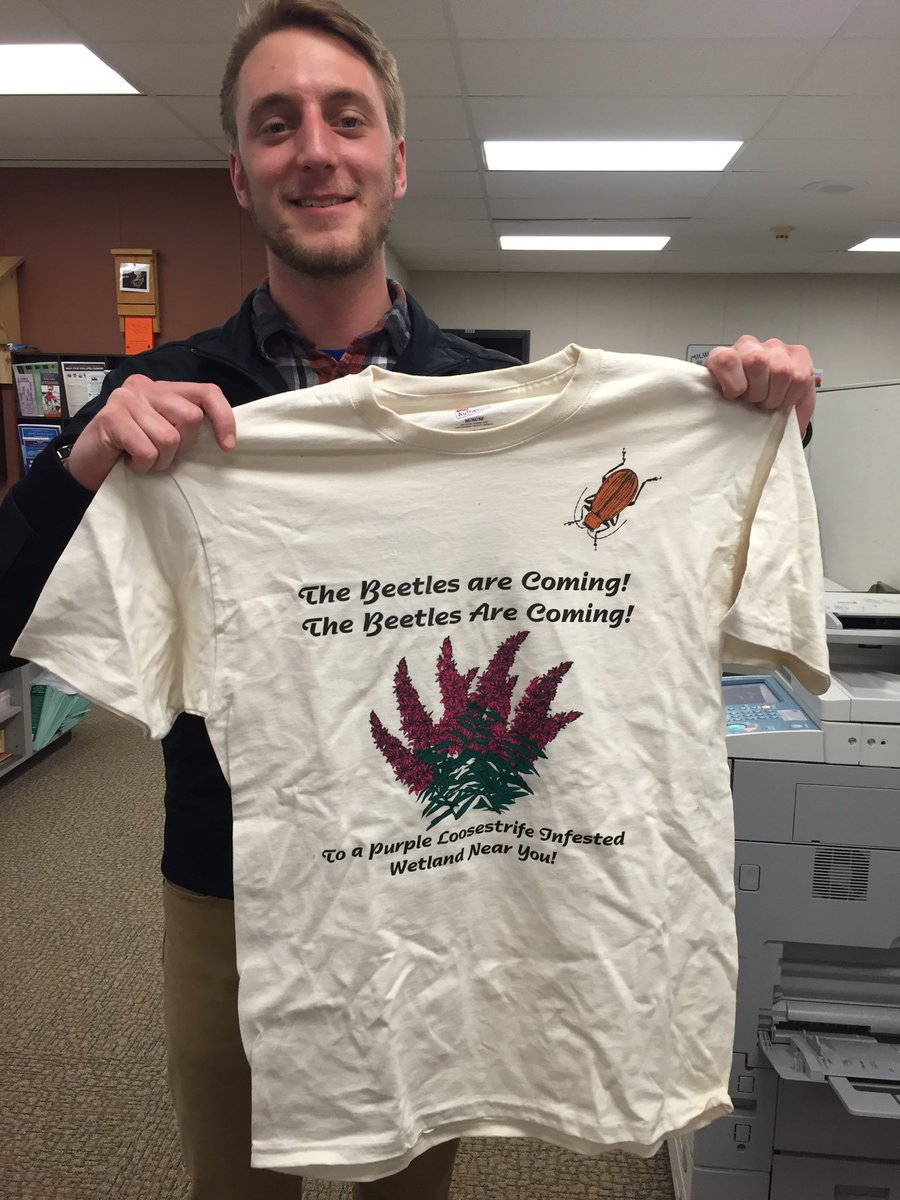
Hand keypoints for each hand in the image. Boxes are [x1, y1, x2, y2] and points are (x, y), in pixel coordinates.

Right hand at [66, 375, 236, 492]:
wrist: (89, 466)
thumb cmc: (132, 452)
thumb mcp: (167, 435)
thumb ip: (187, 426)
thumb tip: (226, 438)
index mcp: (164, 388)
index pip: (207, 392)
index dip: (223, 418)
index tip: (227, 446)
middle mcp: (145, 386)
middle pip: (190, 417)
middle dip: (181, 447)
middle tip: (160, 453)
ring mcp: (126, 398)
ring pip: (169, 438)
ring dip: (159, 460)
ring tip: (142, 458)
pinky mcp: (111, 417)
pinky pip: (147, 450)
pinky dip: (142, 465)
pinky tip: (128, 461)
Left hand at [705, 335, 814, 434]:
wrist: (768, 412)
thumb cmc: (743, 408)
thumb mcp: (723, 408)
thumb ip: (716, 402)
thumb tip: (713, 411)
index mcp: (724, 357)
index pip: (725, 359)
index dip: (732, 383)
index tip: (734, 397)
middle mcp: (749, 346)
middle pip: (755, 361)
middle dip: (757, 391)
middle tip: (755, 402)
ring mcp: (775, 347)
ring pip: (780, 370)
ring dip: (775, 396)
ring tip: (769, 402)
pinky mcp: (799, 354)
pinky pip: (799, 377)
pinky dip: (791, 396)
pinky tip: (783, 399)